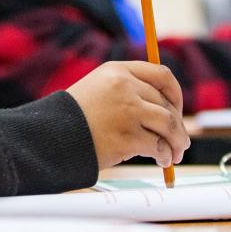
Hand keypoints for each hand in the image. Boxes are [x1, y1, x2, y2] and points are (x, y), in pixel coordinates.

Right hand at [64, 61, 188, 169]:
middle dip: (178, 126)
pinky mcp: (127, 137)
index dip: (176, 95)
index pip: (162, 75)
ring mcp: (127, 111)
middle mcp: (125, 87)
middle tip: (180, 142)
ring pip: (168, 125)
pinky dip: (164, 155)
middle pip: (167, 105)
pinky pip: (158, 146)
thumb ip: (129, 92)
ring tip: (175, 154)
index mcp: (117, 71)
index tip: (176, 110)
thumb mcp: (99, 90)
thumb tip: (167, 114)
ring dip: (177, 142)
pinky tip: (162, 160)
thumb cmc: (74, 117)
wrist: (50, 136)